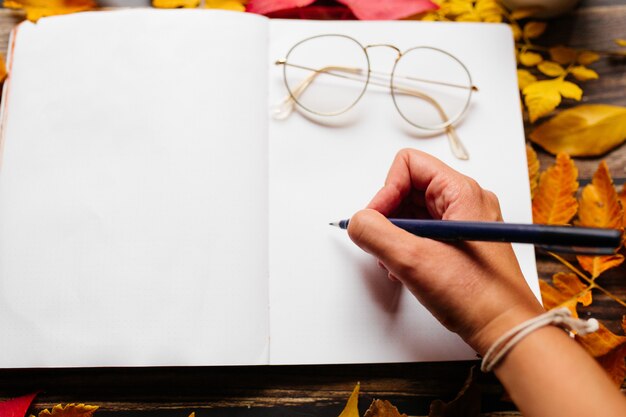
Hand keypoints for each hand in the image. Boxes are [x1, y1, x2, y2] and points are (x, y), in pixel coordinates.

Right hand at [347, 149, 543, 353]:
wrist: (504, 329)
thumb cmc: (477, 296)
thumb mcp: (414, 260)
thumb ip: (376, 234)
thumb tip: (357, 221)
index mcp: (461, 192)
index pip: (408, 165)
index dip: (385, 190)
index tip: (375, 220)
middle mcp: (465, 201)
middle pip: (408, 187)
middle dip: (388, 216)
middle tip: (382, 243)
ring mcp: (463, 222)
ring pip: (412, 211)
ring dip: (395, 234)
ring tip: (395, 262)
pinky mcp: (460, 241)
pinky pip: (423, 231)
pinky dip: (407, 246)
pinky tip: (406, 269)